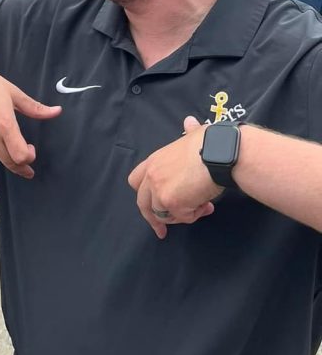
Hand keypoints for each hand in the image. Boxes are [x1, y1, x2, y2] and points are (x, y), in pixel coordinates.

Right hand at [0, 62, 60, 177]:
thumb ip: (35, 108)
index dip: (29, 158)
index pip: (20, 156)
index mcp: (4, 124)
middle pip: (9, 162)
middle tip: (27, 169)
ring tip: (2, 137)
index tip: (31, 150)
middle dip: (20, 166)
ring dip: (3, 153)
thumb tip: (57, 111)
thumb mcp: (14, 93)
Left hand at [127, 116, 220, 238]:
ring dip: (183, 214)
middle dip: (154, 219)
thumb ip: (189, 132)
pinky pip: (183, 217)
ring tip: (202, 205)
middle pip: (143, 204)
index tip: (151, 208)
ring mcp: (159, 189)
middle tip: (162, 232)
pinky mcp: (171, 202)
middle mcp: (152, 175)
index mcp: (154, 160)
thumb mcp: (194, 135)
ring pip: (164, 214)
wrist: (219, 153)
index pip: (135, 181)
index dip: (144, 196)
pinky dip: (195, 215)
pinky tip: (206, 204)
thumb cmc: (211, 143)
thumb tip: (190, 122)